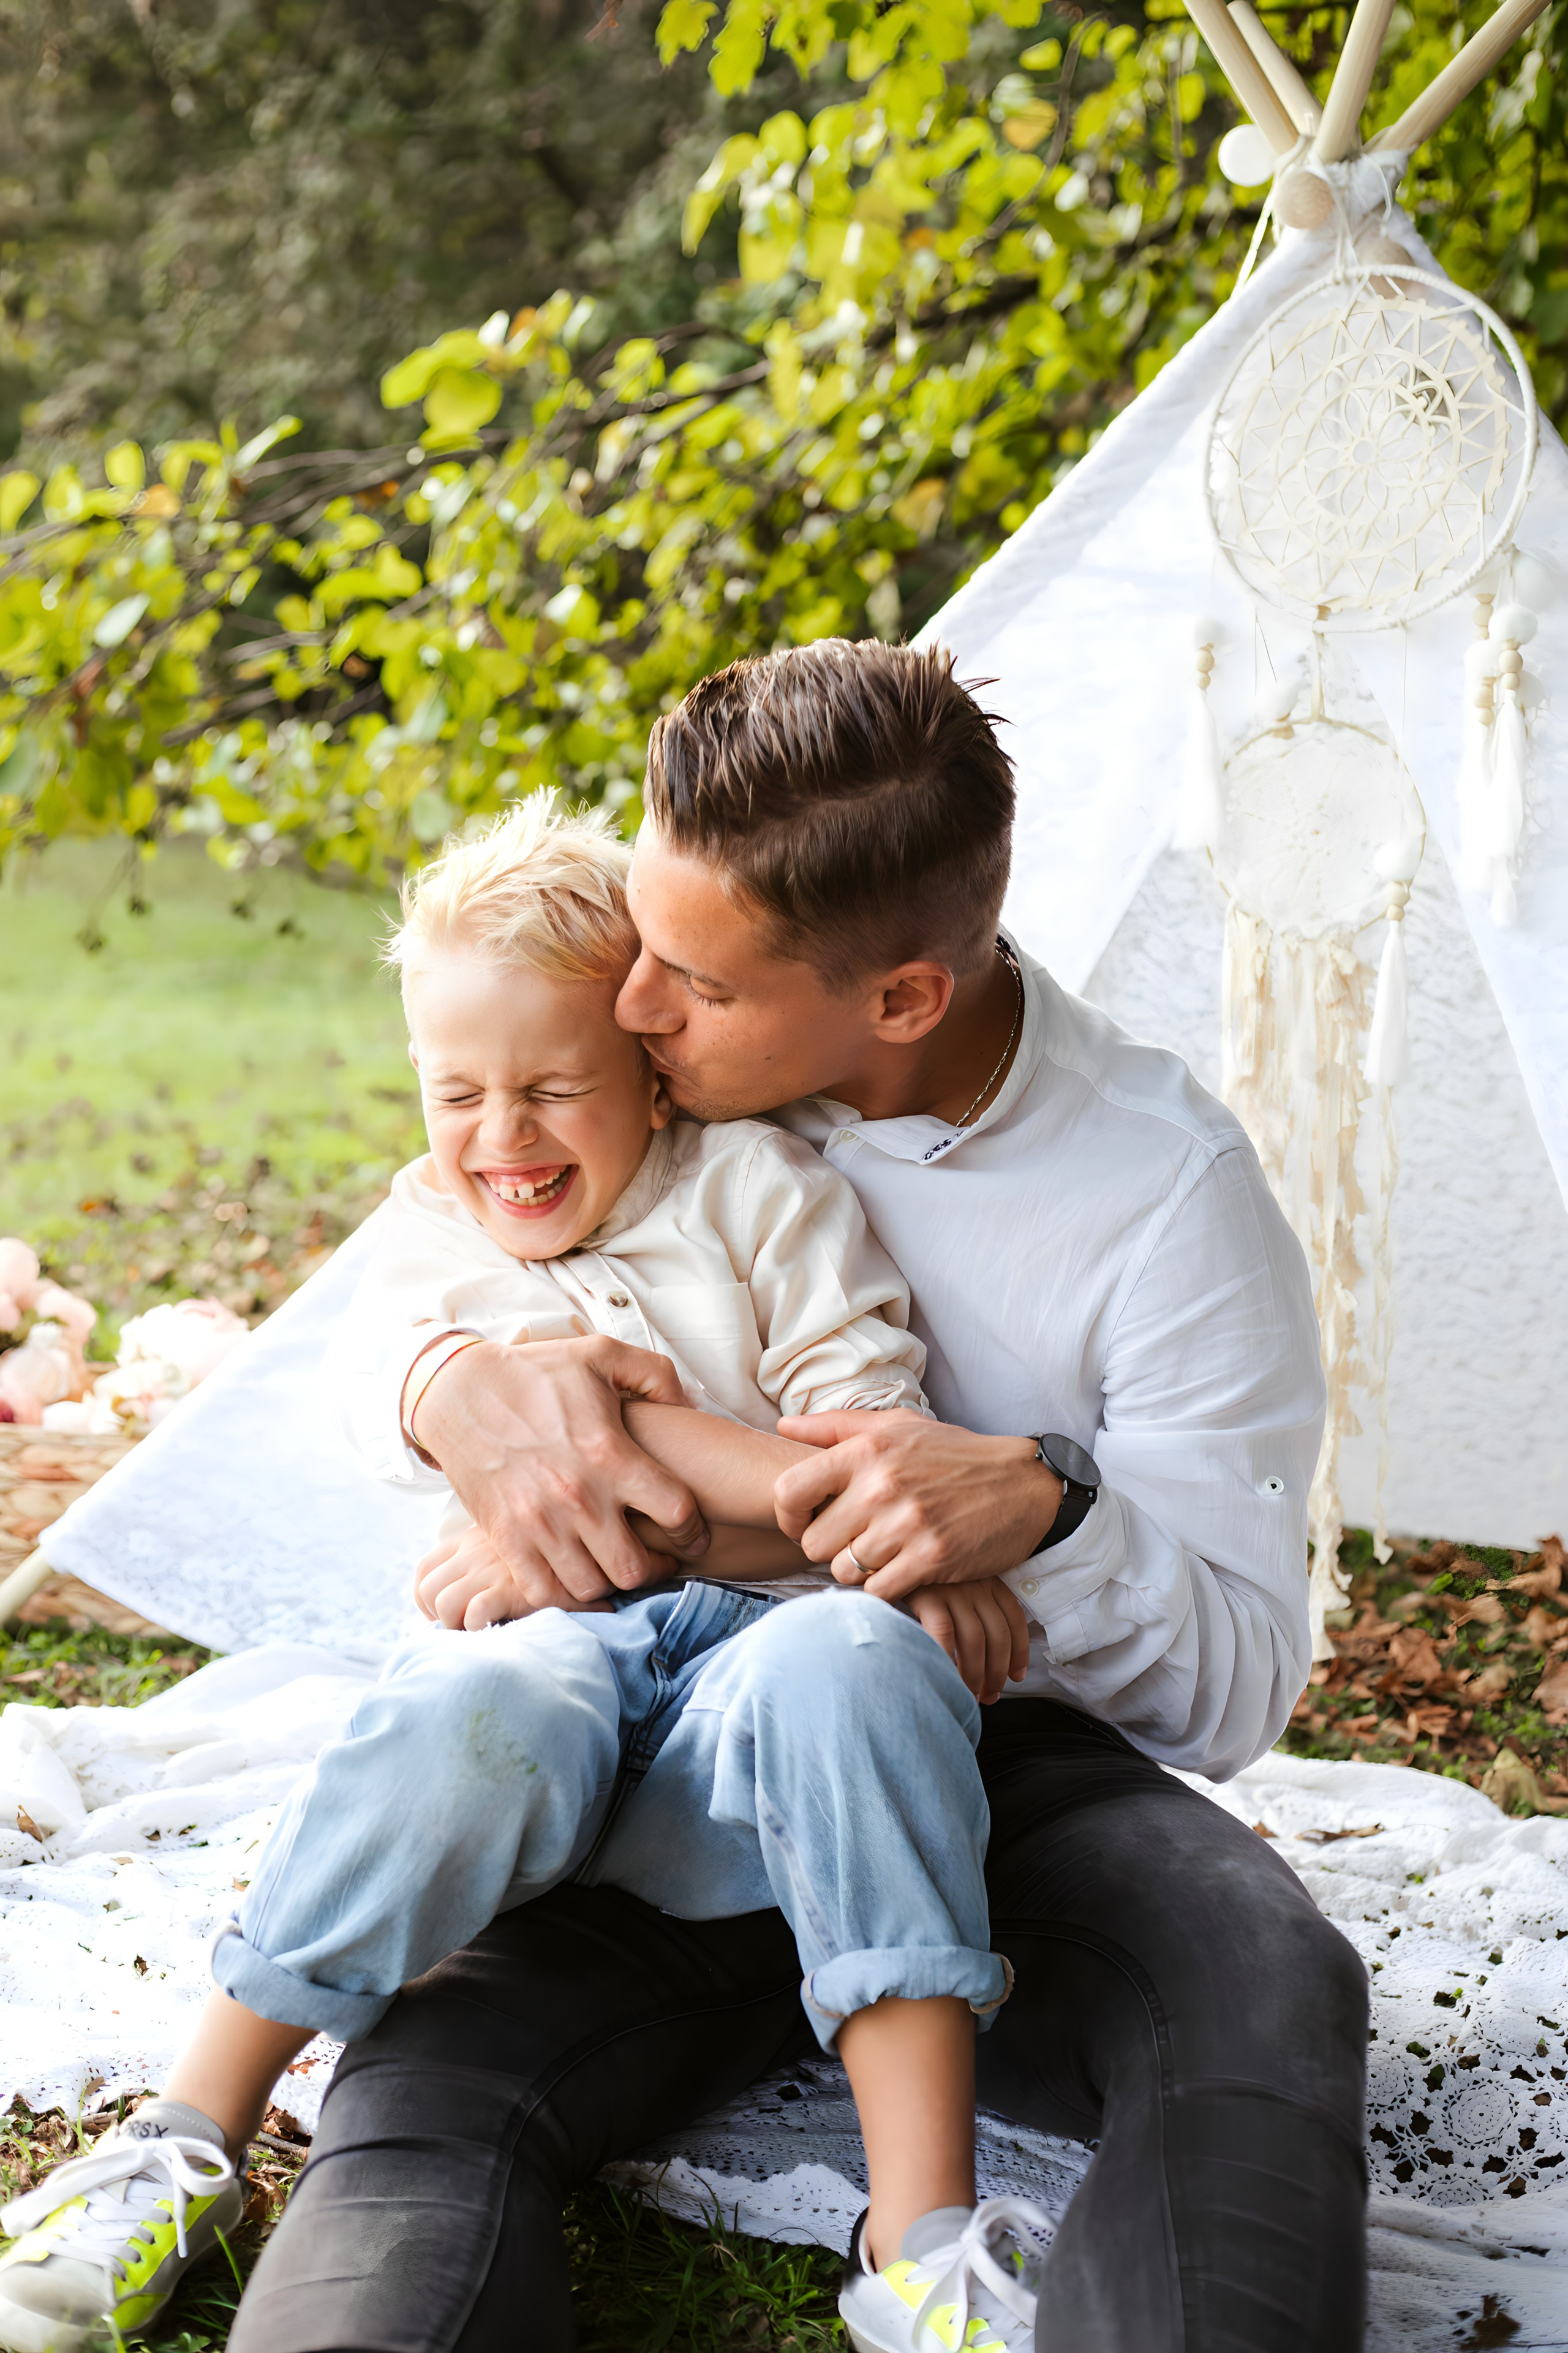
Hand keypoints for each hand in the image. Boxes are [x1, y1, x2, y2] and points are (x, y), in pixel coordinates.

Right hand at [413, 1336, 709, 1603]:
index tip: (691, 1534)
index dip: (693, 1529)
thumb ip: (655, 1376)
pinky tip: (574, 1574)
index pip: (676, 1512)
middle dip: (655, 1568)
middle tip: (656, 1558)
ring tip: (613, 1564)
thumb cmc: (535, 1372)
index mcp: (609, 1454)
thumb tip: (689, 1408)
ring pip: (591, 1588)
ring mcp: (538, 1524)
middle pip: (635, 1567)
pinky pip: (543, 1593)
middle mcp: (578, 1497)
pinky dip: (563, 1594)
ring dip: (608, 1583)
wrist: (457, 1391)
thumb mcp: (601, 1354)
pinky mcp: (505, 1538)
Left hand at [413, 1522, 613, 1628]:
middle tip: (460, 1629)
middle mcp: (477, 1549)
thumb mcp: (524, 1541)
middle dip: (436, 1616)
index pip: (427, 1567)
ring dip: (454, 1624)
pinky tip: (498, 1629)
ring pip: (443, 1602)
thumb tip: (478, 1592)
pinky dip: (477, 1628)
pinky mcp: (510, 1588)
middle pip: (427, 1588)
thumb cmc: (563, 1549)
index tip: (445, 1615)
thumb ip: (499, 1556)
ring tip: (478, 1632)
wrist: (598, 1543)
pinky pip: (473, 1613)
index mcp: (476, 1537)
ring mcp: (491, 1568)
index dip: (426, 1598)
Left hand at [773, 1407, 1059, 1600]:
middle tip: (851, 1540)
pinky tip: (902, 1569)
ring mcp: (907, 1525)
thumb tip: (782, 1427)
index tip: (805, 1520)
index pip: (789, 1491)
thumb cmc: (953, 1454)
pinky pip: (879, 1591)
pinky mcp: (931, 1559)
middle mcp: (882, 1487)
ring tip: (882, 1552)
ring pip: (844, 1571)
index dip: (788, 1515)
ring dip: (858, 1569)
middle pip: (813, 1542)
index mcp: (866, 1451)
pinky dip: (885, 1586)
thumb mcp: (896, 1426)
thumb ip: (834, 1427)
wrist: (1022, 1485)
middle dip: (827, 1547)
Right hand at [907, 1579, 1031, 1703]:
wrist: (889, 1559)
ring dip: (975, 1673)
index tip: (1016, 1676)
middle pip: (998, 1635)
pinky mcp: (928, 1595)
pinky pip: (944, 1633)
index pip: (1014, 1619)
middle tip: (990, 1696)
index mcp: (988, 1581)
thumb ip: (971, 1610)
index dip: (1019, 1652)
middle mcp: (976, 1585)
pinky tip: (946, 1675)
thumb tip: (986, 1657)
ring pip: (975, 1640)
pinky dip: (948, 1657)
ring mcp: (953, 1590)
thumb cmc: (923, 1579)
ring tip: (970, 1695)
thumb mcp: (956, 1584)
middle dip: (997, 1672)